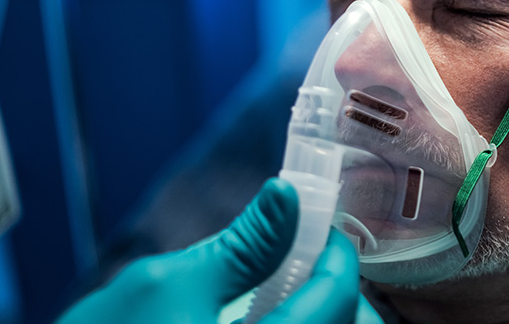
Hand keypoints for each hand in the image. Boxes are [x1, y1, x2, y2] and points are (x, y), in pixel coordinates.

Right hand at [57, 178, 380, 323]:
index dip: (337, 253)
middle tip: (307, 252)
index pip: (338, 298)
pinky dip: (296, 323)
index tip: (317, 225)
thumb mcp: (170, 285)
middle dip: (336, 287)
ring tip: (282, 278)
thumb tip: (286, 197)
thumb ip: (242, 246)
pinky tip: (265, 308)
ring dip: (319, 308)